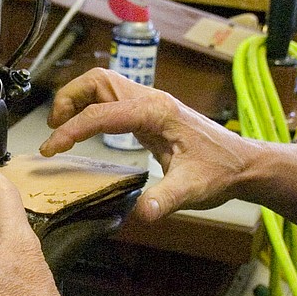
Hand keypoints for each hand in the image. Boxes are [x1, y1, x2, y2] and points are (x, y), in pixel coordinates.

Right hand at [39, 68, 258, 220]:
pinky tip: (86, 131)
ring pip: (103, 85)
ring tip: (62, 129)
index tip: (52, 148)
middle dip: (69, 99)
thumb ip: (166, 199)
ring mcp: (150, 103)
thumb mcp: (194, 189)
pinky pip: (112, 100)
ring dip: (77, 100)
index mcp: (156, 112)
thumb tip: (142, 214)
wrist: (244, 163)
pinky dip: (91, 108)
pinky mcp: (149, 112)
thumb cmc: (221, 171)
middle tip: (54, 130)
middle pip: (97, 81)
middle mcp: (150, 100)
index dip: (72, 129)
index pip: (101, 112)